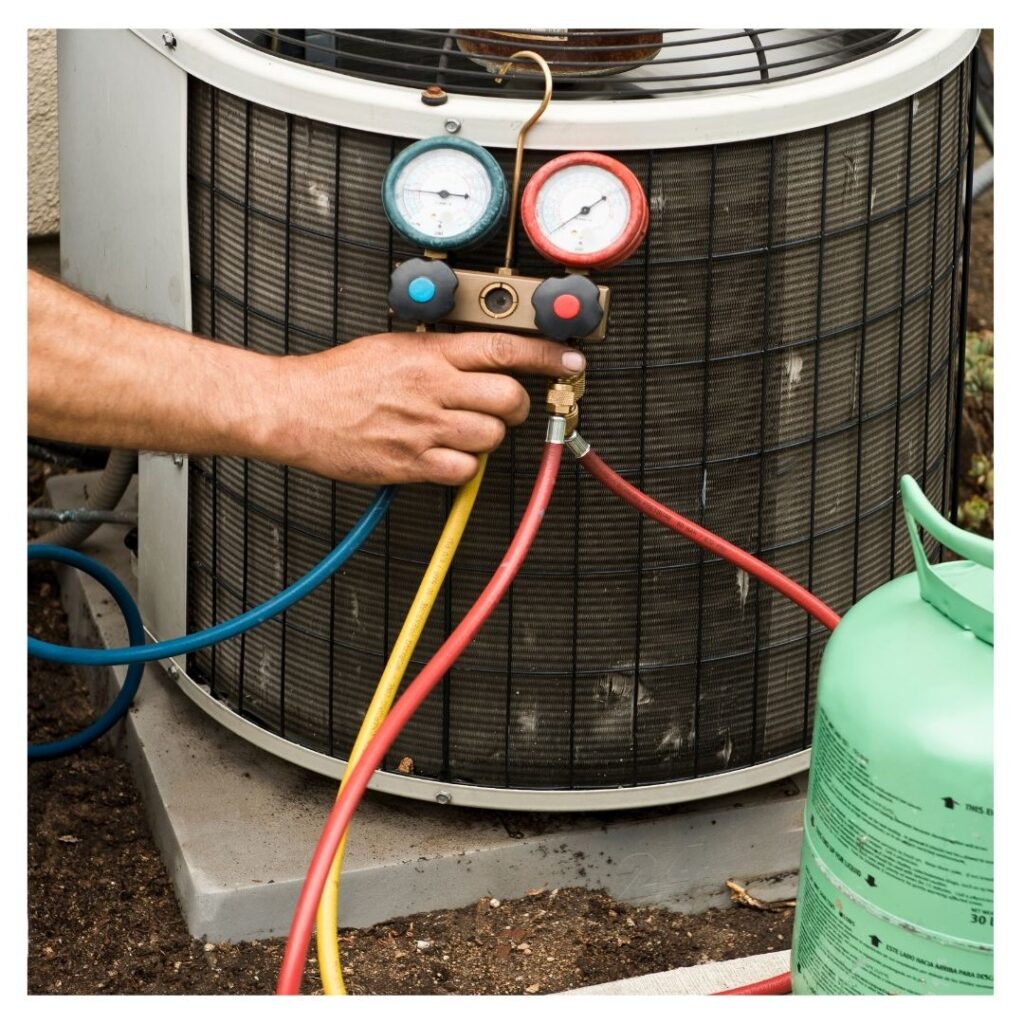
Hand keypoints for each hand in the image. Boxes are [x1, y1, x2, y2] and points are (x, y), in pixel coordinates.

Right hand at [265, 331, 585, 485]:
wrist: (295, 409)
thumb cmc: (338, 378)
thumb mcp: (393, 346)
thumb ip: (439, 352)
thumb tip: (479, 358)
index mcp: (430, 354)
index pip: (504, 348)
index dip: (547, 355)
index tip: (569, 361)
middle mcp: (432, 388)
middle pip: (510, 398)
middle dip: (518, 405)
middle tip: (507, 407)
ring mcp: (423, 428)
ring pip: (490, 436)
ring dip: (487, 436)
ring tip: (464, 431)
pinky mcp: (411, 463)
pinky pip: (464, 470)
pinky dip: (463, 467)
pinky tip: (445, 456)